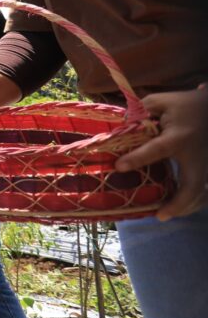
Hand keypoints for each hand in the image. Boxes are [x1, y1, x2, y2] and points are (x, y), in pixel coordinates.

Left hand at [115, 86, 207, 221]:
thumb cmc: (184, 104)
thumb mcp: (159, 102)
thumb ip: (139, 114)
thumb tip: (121, 130)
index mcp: (180, 136)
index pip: (157, 150)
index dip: (137, 159)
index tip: (119, 167)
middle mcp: (196, 154)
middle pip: (193, 186)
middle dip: (178, 203)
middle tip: (160, 215)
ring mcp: (206, 163)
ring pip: (202, 193)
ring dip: (186, 206)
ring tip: (165, 214)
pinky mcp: (207, 168)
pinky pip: (204, 189)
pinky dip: (193, 201)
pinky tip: (179, 207)